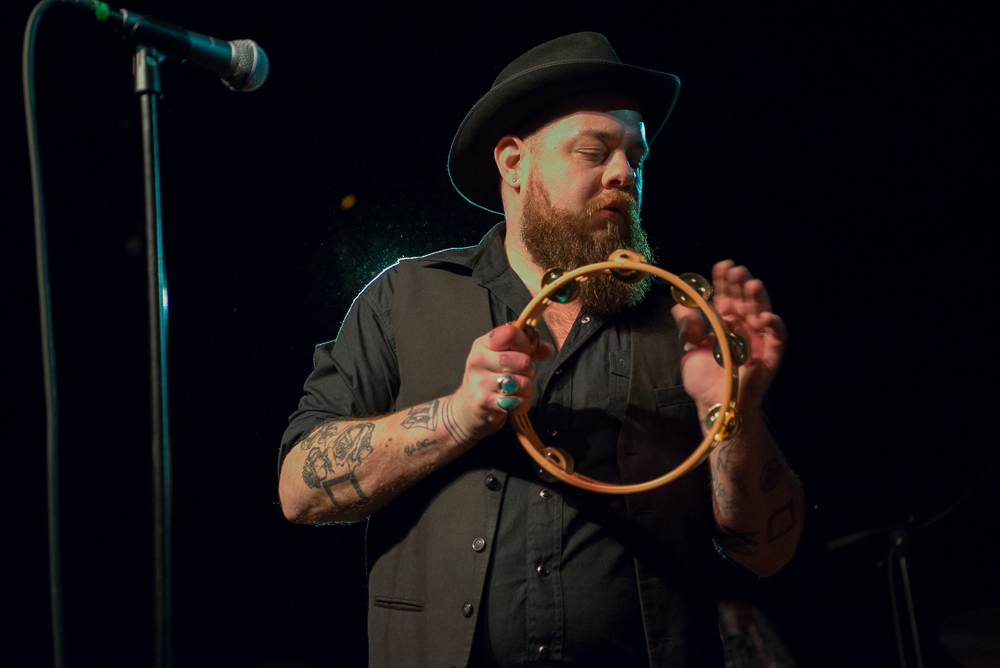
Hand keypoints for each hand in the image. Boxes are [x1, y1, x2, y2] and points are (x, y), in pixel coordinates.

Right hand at [450, 324, 554, 444]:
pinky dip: (522, 403)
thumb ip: (527, 349)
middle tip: (520, 373)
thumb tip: (548, 349)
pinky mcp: (485, 402)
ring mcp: (480, 382)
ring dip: (527, 388)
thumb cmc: (489, 377)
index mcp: (483, 344)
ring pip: (522, 382)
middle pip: (522, 360)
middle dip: (528, 369)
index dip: (525, 342)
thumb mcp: (502, 357)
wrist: (467, 407)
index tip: (523, 350)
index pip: (511, 333)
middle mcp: (478, 360)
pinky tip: (513, 401)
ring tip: (518, 388)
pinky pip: (519, 401)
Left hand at [672, 260, 786, 415]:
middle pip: (745, 302)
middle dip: (741, 285)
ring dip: (758, 299)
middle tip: (736, 271)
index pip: (726, 298)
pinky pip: (776, 340)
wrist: (714, 406)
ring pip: (762, 315)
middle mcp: (743, 329)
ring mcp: (758, 342)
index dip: (724, 283)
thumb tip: (678, 303)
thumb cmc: (702, 381)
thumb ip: (687, 327)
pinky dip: (775, 328)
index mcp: (725, 325)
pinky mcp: (770, 358)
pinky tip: (767, 317)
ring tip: (752, 285)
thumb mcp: (689, 350)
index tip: (721, 266)